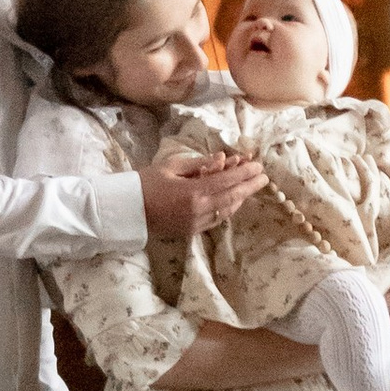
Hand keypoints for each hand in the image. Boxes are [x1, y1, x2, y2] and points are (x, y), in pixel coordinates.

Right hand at [140, 154, 263, 237]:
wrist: (126, 210)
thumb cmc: (145, 183)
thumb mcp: (171, 166)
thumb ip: (199, 163)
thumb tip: (221, 159)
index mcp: (193, 192)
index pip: (227, 181)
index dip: (245, 173)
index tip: (258, 166)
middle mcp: (199, 210)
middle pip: (232, 198)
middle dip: (249, 186)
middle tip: (263, 177)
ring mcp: (195, 224)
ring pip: (226, 211)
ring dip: (240, 198)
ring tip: (249, 186)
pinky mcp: (191, 231)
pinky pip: (216, 220)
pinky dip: (227, 208)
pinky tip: (232, 200)